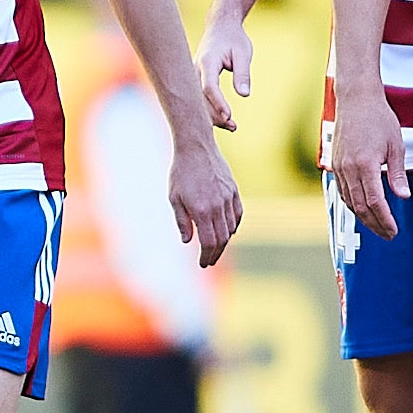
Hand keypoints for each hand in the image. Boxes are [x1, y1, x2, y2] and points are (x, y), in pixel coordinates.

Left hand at [169, 137, 242, 266]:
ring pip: (231, 228)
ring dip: (224, 241)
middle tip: (209, 261)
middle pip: (222, 239)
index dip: (207, 256)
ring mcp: (228, 198)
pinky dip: (234, 226)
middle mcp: (218, 207)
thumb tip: (188, 241)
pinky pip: (238, 214)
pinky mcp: (234, 191)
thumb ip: (182, 221)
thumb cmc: (181, 173)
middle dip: (216, 253)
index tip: (203, 264)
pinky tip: (228, 231)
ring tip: (216, 249)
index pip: (209, 242)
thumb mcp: (174, 198)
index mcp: (201, 211)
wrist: (196, 148)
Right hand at [197, 15, 251, 133]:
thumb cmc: (233, 39)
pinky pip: (199, 97)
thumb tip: (244, 94)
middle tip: (233, 126)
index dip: (218, 103)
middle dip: (214, 114)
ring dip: (212, 115)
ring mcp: (193, 75)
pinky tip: (225, 119)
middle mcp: (195, 70)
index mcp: (207, 62)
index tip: (229, 116)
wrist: (220, 26)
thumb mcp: (243, 53)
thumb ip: (243, 73)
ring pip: (198, 100)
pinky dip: (210, 109)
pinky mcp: (196, 79)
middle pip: (200, 98)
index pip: (209, 87)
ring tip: (232, 126)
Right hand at [329, 84, 407, 238]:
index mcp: (365, 164)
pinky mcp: (335, 163)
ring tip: (378, 226)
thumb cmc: (379, 119)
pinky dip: (353, 204)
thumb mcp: (396, 146)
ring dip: (363, 217)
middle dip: (375, 224)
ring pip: (349, 201)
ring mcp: (339, 167)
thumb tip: (403, 197)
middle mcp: (348, 169)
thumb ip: (397, 174)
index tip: (394, 230)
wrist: (355, 99)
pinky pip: (342, 191)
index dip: (385, 219)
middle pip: (360, 206)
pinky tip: (363, 209)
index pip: (375, 202)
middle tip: (388, 235)